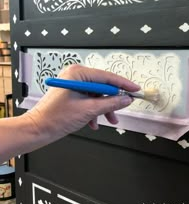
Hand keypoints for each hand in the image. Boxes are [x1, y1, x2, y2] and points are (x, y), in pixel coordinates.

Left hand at [24, 64, 139, 140]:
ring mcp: (73, 85)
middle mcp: (75, 76)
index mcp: (77, 73)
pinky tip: (93, 122)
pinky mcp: (72, 94)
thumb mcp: (89, 110)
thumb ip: (110, 103)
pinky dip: (94, 111)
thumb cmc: (55, 118)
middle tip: (122, 109)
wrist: (38, 129)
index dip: (123, 84)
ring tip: (108, 120)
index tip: (135, 90)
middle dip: (112, 101)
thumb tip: (125, 99)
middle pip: (103, 86)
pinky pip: (89, 100)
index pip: (107, 77)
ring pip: (97, 95)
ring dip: (103, 109)